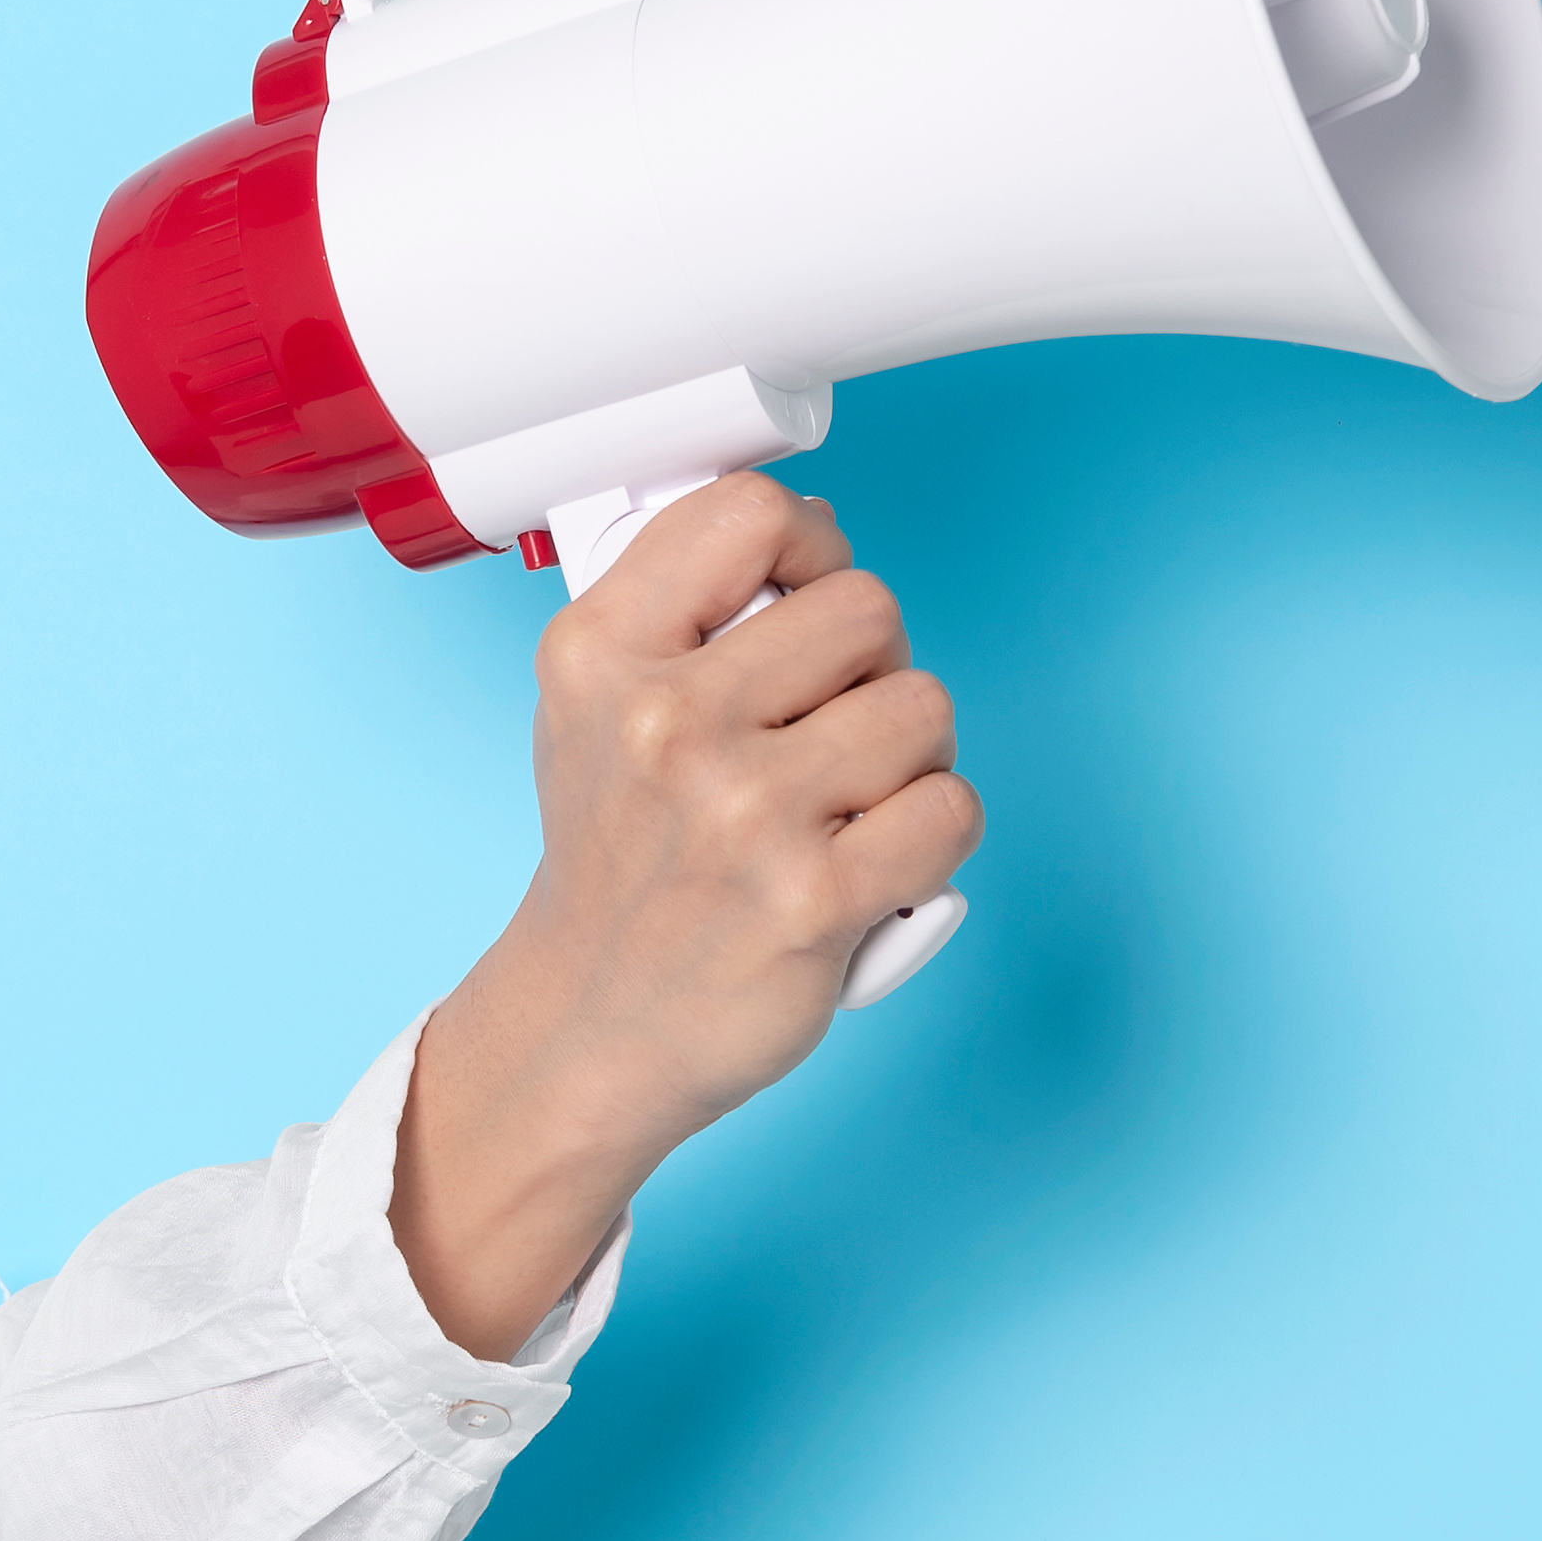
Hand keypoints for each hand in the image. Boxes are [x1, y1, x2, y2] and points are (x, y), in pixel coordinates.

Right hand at [392, 476, 979, 1350]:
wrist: (591, 1027)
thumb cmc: (619, 861)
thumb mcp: (596, 708)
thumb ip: (686, 609)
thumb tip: (817, 530)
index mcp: (604, 654)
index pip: (752, 513)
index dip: (810, 550)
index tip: (803, 606)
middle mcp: (667, 724)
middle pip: (867, 608)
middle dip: (872, 667)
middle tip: (831, 731)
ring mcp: (742, 814)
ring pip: (923, 707)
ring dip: (911, 758)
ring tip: (850, 804)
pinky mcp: (813, 901)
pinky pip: (951, 809)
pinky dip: (933, 837)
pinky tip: (873, 862)